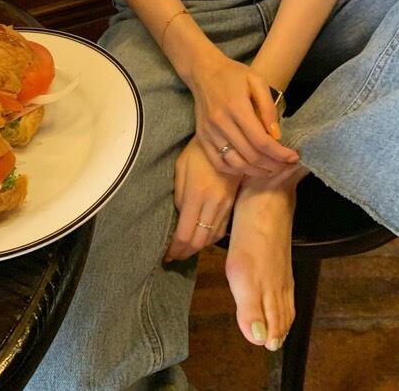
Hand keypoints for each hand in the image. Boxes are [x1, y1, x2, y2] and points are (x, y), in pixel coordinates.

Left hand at [164, 135, 239, 261]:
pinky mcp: (231, 204)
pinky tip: (202, 240)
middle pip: (199, 240)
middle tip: (175, 256)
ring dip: (197, 248)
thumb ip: (179, 194)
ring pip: (211, 238)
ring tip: (186, 250)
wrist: (227, 142)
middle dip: (185, 252)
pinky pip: (221, 229)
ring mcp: (224, 205)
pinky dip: (210, 239)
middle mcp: (212, 204)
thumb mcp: (181, 168)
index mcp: (196, 194)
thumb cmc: (197, 152)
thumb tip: (179, 216)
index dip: (175, 248)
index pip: (184, 233)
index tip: (167, 255)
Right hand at [189, 53, 298, 177]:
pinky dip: (236, 171)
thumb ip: (268, 107)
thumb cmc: (233, 75)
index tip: (293, 157)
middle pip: (250, 155)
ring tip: (272, 170)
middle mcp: (221, 123)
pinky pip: (219, 163)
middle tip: (286, 166)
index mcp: (236, 107)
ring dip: (256, 172)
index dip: (279, 154)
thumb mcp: (256, 81)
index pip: (261, 141)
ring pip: (236, 163)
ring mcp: (209, 133)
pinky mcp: (202, 138)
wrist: (203, 72)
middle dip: (272, 165)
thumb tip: (276, 135)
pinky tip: (250, 167)